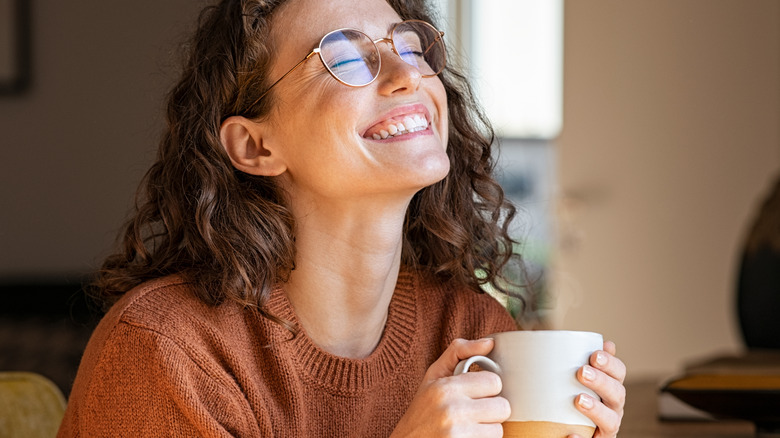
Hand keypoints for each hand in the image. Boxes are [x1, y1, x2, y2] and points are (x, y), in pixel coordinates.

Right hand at [390, 338, 510, 436]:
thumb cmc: (422, 410)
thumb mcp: (434, 376)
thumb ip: (459, 352)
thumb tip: (490, 342)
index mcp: (446, 387)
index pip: (494, 382)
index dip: (487, 388)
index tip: (475, 394)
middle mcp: (452, 410)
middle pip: (503, 407)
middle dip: (491, 410)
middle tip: (473, 413)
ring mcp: (458, 434)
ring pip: (499, 429)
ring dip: (487, 429)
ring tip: (469, 427)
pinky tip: (466, 437)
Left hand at [570, 341, 626, 437]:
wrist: (562, 431)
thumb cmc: (566, 400)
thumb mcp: (571, 378)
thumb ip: (576, 360)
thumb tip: (587, 339)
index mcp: (609, 389)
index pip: (618, 373)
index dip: (611, 363)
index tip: (594, 354)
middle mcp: (612, 408)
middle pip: (617, 394)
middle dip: (602, 381)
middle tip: (582, 372)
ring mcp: (606, 428)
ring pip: (611, 420)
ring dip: (597, 409)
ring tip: (579, 400)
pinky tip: (571, 435)